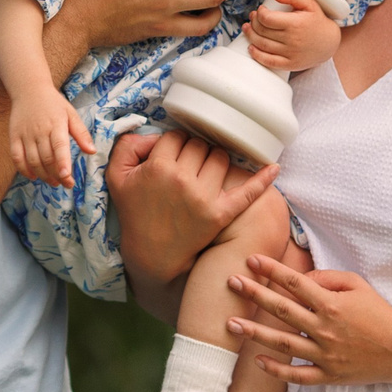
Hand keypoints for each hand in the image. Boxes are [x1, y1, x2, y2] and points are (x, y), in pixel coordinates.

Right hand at [10, 86, 94, 186]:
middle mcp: (39, 130)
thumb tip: (92, 151)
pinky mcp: (14, 136)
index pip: (59, 147)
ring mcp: (25, 134)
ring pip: (32, 161)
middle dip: (56, 175)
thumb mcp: (71, 114)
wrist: (29, 90)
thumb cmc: (54, 104)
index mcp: (56, 124)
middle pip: (46, 158)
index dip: (62, 163)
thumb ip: (81, 134)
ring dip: (43, 175)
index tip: (67, 177)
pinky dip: (24, 170)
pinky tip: (33, 177)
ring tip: (53, 182)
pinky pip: (17, 157)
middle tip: (66, 184)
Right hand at [107, 129, 276, 319]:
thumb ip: (128, 145)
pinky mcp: (220, 214)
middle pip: (199, 145)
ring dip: (213, 161)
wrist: (151, 255)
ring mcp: (203, 198)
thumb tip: (156, 136)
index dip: (172, 145)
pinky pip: (247, 192)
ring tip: (204, 174)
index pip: (175, 137)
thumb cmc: (135, 213)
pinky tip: (274, 168)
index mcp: (158, 168)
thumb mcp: (117, 177)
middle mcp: (182, 180)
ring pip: (220, 159)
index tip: (170, 157)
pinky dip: (262, 179)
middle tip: (186, 167)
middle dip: (193, 151)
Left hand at [226, 257, 391, 386]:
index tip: (251, 260)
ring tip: (231, 323)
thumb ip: (328, 278)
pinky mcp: (329, 375)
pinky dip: (277, 370)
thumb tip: (302, 278)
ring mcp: (325, 355)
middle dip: (254, 294)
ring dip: (254, 332)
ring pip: (282, 344)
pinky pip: (297, 375)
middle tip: (231, 282)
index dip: (272, 270)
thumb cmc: (379, 314)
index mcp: (332, 304)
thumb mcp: (358, 285)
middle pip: (282, 310)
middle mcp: (325, 329)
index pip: (295, 283)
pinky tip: (257, 360)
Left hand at [242, 0, 341, 70]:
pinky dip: (257, 55)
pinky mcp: (290, 64)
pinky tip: (251, 47)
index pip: (267, 18)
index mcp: (296, 24)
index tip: (261, 10)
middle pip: (262, 31)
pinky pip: (268, 61)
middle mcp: (293, 40)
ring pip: (262, 45)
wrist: (329, 43)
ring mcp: (291, 54)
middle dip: (253, 22)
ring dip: (251, 36)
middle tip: (253, 17)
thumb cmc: (318, 21)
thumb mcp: (310, 3)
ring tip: (248, 28)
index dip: (259, 13)